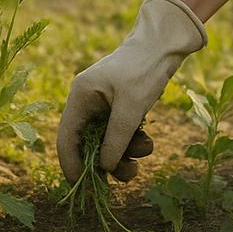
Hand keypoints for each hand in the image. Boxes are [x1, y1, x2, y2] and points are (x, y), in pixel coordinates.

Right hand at [57, 0, 207, 182]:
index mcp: (80, 97)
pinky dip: (133, 142)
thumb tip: (104, 168)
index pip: (66, 139)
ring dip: (125, 153)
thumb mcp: (131, 107)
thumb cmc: (144, 69)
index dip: (72, 165)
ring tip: (145, 150)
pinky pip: (121, 135)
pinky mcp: (120, 109)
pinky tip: (147, 139)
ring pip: (107, 143)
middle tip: (128, 173)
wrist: (166, 44)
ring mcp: (104, 107)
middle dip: (107, 162)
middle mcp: (88, 103)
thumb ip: (116, 139)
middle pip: (88, 145)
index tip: (84, 187)